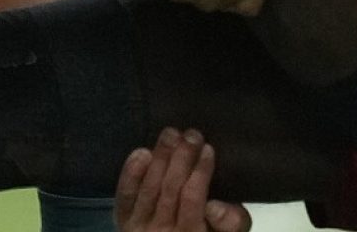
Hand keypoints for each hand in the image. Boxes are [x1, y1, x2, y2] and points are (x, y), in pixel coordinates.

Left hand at [115, 128, 251, 231]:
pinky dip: (131, 172)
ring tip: (171, 134)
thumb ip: (231, 223)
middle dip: (182, 157)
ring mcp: (140, 227)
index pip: (193, 199)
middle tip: (192, 135)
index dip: (201, 171)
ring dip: (161, 156)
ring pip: (150, 187)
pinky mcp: (124, 220)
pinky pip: (125, 195)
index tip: (208, 148)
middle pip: (170, 188)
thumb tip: (214, 205)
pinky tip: (143, 152)